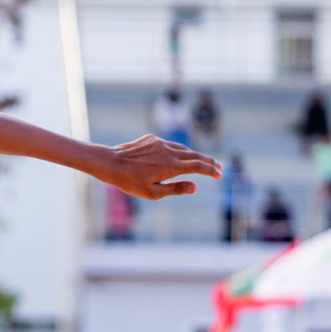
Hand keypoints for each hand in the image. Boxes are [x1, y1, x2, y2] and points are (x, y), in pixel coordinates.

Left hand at [102, 135, 221, 199]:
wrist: (110, 163)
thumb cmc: (129, 182)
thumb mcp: (153, 192)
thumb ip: (175, 189)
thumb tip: (196, 187)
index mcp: (171, 166)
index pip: (198, 167)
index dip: (211, 171)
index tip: (220, 175)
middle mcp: (169, 151)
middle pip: (195, 155)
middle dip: (209, 161)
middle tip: (219, 167)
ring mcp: (160, 143)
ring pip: (183, 148)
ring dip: (195, 155)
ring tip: (202, 162)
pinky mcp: (152, 138)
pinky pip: (169, 144)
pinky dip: (177, 150)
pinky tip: (178, 156)